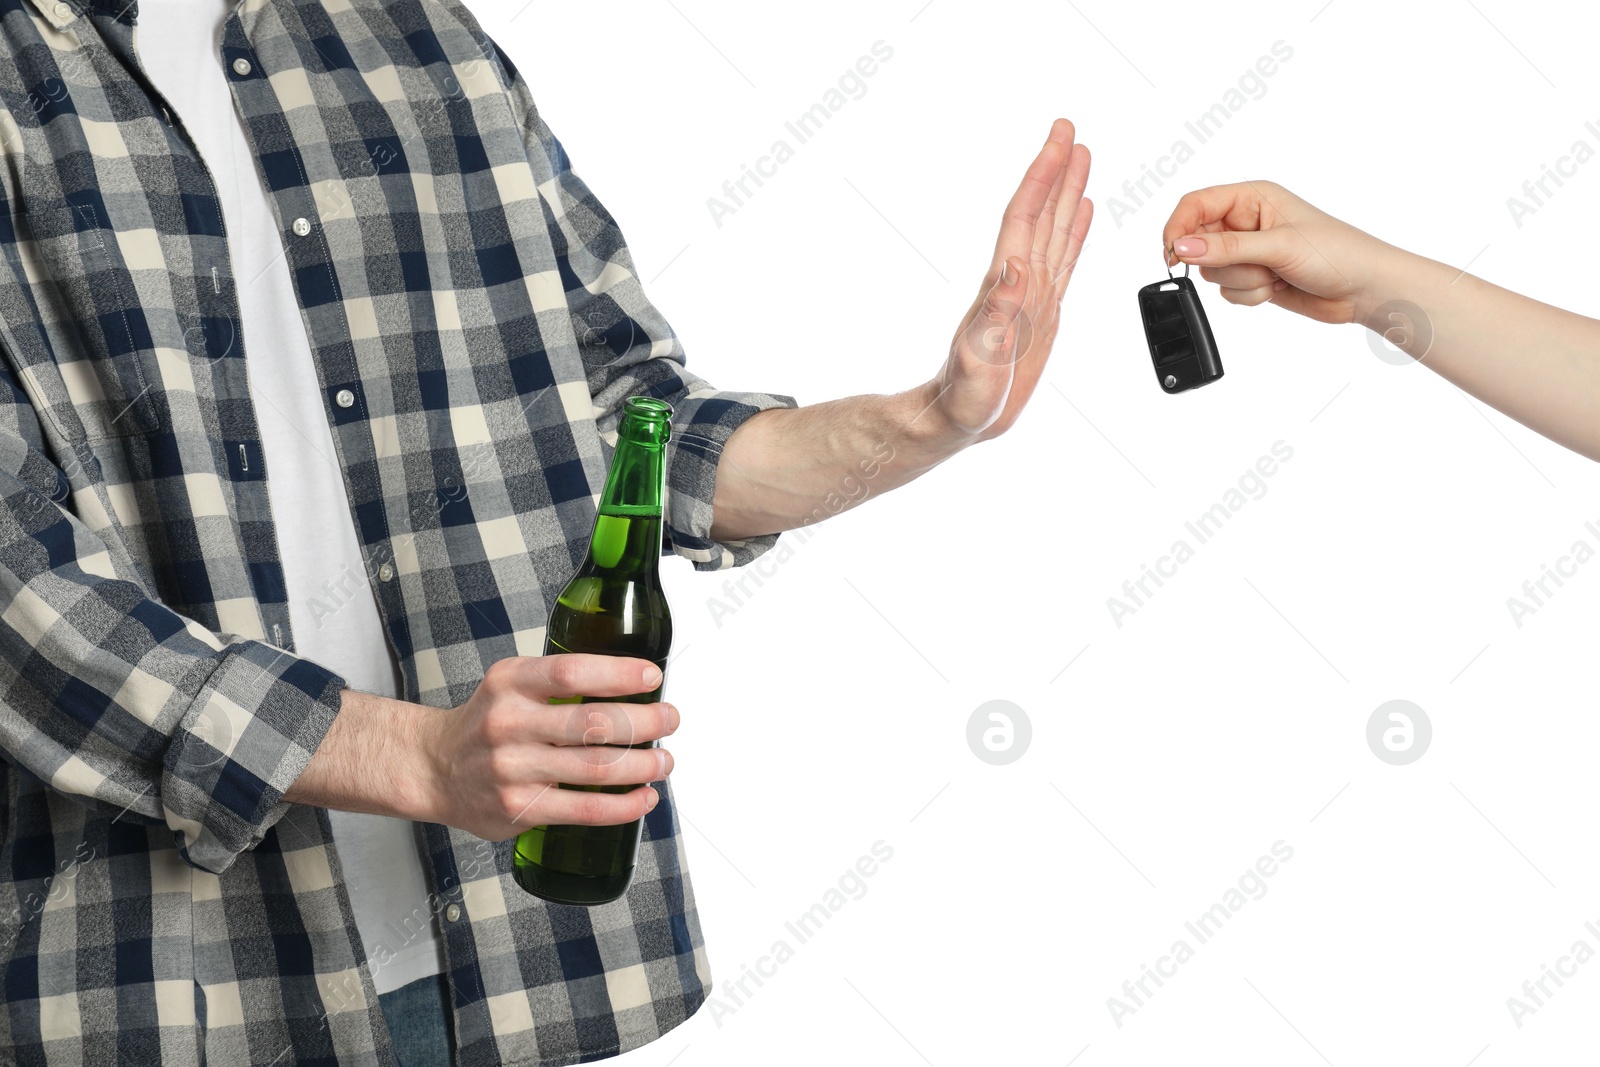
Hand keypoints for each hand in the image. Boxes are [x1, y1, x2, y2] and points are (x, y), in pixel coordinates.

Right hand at [412, 655, 677, 840]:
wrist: (433, 768)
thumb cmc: (485, 723)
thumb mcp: (510, 683)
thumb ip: (559, 679)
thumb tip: (630, 681)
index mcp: (510, 683)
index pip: (572, 672)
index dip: (619, 674)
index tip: (652, 677)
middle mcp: (509, 724)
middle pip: (592, 722)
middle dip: (645, 722)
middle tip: (669, 720)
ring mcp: (513, 769)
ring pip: (596, 769)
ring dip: (643, 765)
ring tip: (664, 760)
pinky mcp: (520, 809)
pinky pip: (585, 810)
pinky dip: (624, 806)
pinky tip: (644, 797)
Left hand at [931, 118, 1092, 440]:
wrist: (959, 419)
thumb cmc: (965, 396)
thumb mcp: (979, 356)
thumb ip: (998, 313)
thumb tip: (1015, 266)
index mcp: (1005, 284)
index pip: (1026, 217)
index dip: (1042, 176)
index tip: (1059, 139)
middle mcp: (1019, 280)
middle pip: (1042, 213)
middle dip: (1056, 170)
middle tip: (1069, 130)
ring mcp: (1032, 294)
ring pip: (1055, 231)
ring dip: (1067, 193)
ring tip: (1082, 158)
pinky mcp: (1042, 311)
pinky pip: (1063, 261)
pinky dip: (1074, 233)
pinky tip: (1081, 214)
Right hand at [1162, 181, 1404, 325]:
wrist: (1366, 289)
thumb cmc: (1338, 253)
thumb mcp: (1278, 246)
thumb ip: (1226, 248)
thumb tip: (1182, 247)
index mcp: (1253, 197)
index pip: (1196, 204)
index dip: (1179, 227)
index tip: (1173, 254)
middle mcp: (1246, 221)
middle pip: (1200, 243)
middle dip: (1224, 262)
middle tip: (1257, 264)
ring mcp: (1249, 251)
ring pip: (1213, 272)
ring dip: (1243, 281)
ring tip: (1276, 275)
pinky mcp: (1254, 277)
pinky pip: (1227, 292)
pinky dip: (1249, 295)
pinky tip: (1278, 288)